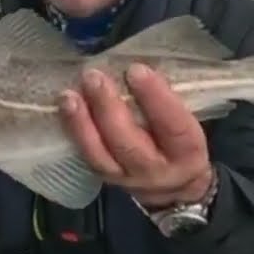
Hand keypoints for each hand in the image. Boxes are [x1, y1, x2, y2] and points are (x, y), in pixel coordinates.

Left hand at [58, 64, 214, 208]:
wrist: (176, 186)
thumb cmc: (181, 141)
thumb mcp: (188, 120)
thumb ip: (166, 99)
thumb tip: (137, 67)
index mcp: (186, 152)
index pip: (172, 126)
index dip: (155, 98)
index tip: (135, 69)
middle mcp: (157, 171)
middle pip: (129, 143)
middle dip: (108, 108)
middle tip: (94, 77)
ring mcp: (128, 180)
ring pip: (101, 156)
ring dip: (82, 123)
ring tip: (69, 96)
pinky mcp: (106, 179)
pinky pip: (88, 158)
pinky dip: (74, 133)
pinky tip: (64, 110)